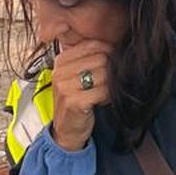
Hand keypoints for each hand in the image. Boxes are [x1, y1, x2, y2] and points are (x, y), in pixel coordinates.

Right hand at [49, 36, 112, 151]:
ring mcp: (65, 87)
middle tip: (109, 81)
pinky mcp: (73, 102)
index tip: (113, 60)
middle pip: (100, 58)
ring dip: (110, 84)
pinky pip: (102, 91)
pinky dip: (108, 95)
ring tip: (106, 91)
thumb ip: (88, 58)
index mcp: (60, 61)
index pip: (92, 45)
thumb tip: (115, 44)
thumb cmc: (75, 99)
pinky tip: (104, 100)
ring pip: (103, 74)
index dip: (108, 50)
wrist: (66, 129)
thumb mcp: (75, 75)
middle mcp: (60, 72)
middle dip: (110, 70)